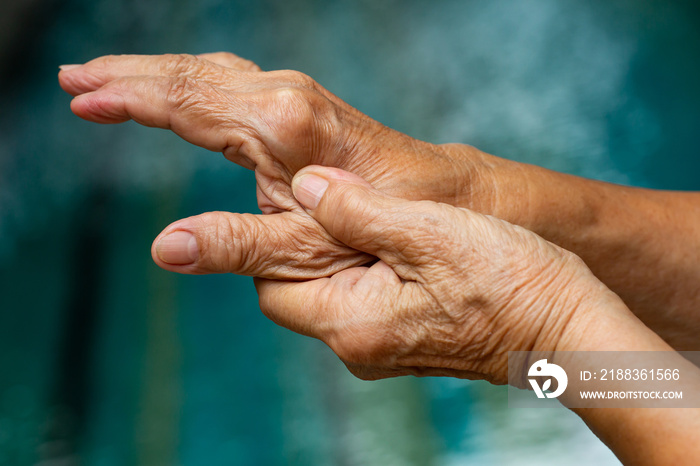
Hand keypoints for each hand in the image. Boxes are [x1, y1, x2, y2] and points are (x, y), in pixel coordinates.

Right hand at [58, 53, 489, 278]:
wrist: (434, 198)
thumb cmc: (378, 229)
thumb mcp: (307, 252)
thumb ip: (236, 248)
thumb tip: (165, 248)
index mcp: (279, 126)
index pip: (184, 101)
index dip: (127, 97)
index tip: (80, 97)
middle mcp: (284, 97)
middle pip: (190, 74)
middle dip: (128, 75)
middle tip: (74, 79)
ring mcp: (295, 95)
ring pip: (209, 72)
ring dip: (155, 74)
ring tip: (106, 79)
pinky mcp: (301, 105)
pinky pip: (232, 82)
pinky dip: (191, 82)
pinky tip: (174, 88)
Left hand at [254, 165, 628, 382]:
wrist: (570, 333)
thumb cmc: (510, 283)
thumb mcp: (430, 231)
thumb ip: (358, 210)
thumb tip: (305, 188)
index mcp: (355, 324)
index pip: (273, 288)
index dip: (266, 244)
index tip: (281, 202)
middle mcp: (361, 346)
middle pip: (296, 294)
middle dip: (299, 246)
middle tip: (324, 200)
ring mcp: (385, 347)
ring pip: (330, 294)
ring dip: (332, 254)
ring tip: (358, 211)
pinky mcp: (407, 340)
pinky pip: (362, 301)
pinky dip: (361, 267)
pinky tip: (388, 240)